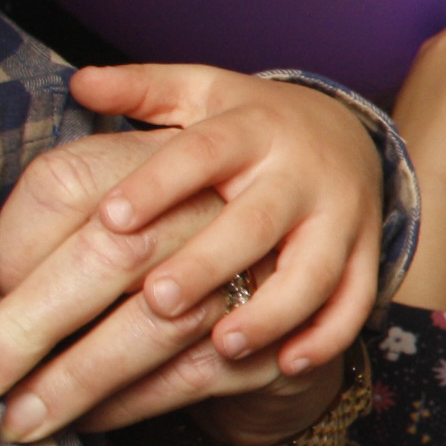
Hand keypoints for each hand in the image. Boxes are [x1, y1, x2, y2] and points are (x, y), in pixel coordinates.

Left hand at [0, 65, 387, 414]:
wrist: (346, 132)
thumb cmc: (250, 122)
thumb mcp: (202, 92)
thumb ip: (142, 89)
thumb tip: (79, 83)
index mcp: (253, 129)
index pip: (204, 152)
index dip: (159, 184)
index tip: (111, 218)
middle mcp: (302, 173)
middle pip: (259, 220)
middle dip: (212, 261)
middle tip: (159, 299)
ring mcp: (340, 216)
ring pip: (316, 269)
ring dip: (274, 309)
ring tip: (224, 344)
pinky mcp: (366, 253)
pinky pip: (356, 299)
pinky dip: (328, 335)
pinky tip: (288, 363)